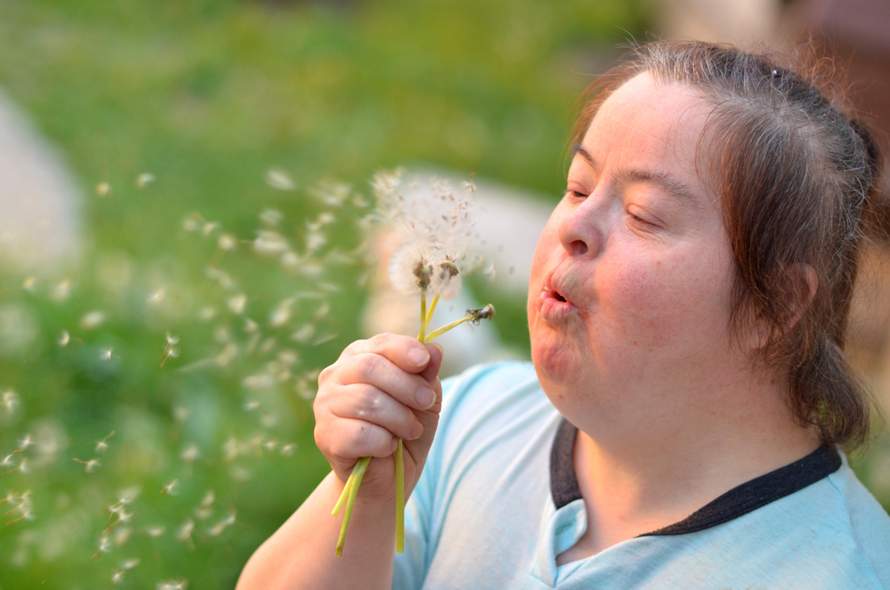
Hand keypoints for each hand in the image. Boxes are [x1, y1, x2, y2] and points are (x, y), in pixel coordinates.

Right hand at [313, 333, 442, 501]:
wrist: (388, 477)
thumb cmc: (404, 429)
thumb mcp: (425, 399)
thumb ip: (427, 373)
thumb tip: (435, 349)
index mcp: (360, 356)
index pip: (381, 344)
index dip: (405, 350)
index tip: (424, 363)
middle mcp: (336, 375)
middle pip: (370, 368)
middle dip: (407, 386)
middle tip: (427, 403)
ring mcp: (324, 404)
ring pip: (366, 400)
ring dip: (400, 418)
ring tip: (410, 430)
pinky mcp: (324, 435)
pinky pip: (359, 433)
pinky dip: (383, 442)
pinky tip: (388, 447)